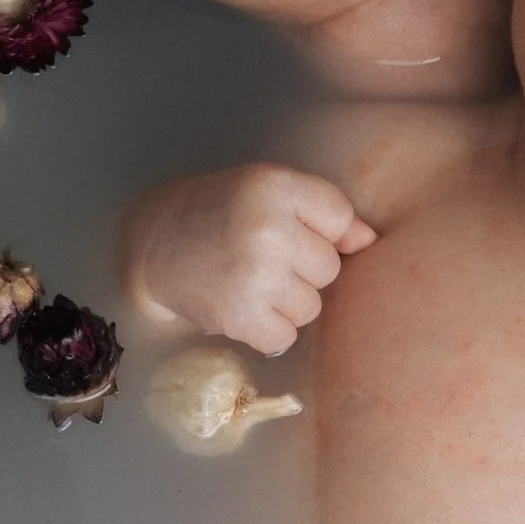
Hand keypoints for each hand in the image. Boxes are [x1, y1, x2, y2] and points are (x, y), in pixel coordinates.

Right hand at [121, 163, 373, 354]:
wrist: (153, 242)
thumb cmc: (221, 212)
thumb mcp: (267, 191)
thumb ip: (323, 210)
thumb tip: (371, 241)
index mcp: (276, 186)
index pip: (340, 218)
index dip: (320, 232)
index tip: (289, 232)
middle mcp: (268, 228)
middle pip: (329, 268)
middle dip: (302, 270)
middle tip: (262, 260)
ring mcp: (255, 274)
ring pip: (311, 307)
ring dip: (286, 304)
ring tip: (250, 284)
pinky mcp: (240, 315)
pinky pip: (286, 337)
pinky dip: (268, 331)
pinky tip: (243, 308)